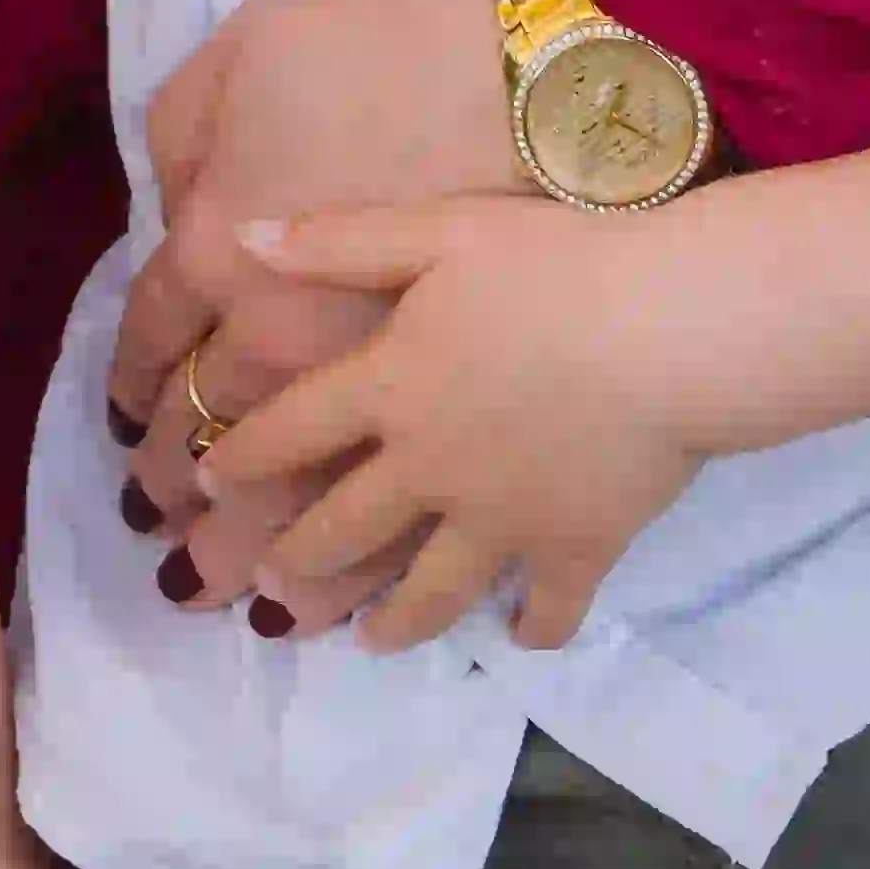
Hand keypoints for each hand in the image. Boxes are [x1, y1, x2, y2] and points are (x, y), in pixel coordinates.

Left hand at [197, 200, 709, 655]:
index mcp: (394, 386)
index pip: (296, 429)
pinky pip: (546, 609)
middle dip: (300, 557)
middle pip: (349, 525)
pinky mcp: (573, 551)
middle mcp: (432, 469)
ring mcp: (502, 522)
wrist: (663, 333)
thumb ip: (339, 239)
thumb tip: (241, 238)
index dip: (243, 456)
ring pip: (434, 590)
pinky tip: (520, 636)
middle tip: (267, 583)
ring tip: (368, 641)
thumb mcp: (437, 227)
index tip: (205, 485)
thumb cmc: (551, 264)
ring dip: (395, 621)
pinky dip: (531, 629)